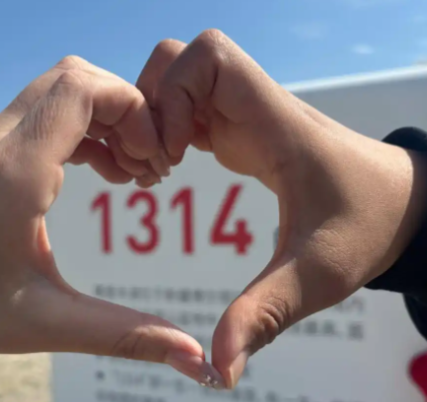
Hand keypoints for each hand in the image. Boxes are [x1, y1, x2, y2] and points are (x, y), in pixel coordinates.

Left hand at [0, 57, 224, 386]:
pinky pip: (45, 113)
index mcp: (15, 173)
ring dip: (105, 118)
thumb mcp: (52, 322)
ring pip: (59, 90)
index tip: (151, 157)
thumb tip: (193, 358)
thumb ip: (128, 335)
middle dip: (124, 110)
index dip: (131, 109)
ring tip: (128, 169)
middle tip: (146, 161)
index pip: (80, 90)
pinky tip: (102, 169)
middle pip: (74, 78)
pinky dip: (84, 128)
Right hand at [138, 30, 426, 387]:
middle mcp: (253, 108)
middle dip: (150, 106)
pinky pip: (183, 109)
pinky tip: (169, 172)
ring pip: (173, 81)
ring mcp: (242, 116)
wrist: (398, 204)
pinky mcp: (236, 131)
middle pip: (176, 61)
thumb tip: (218, 367)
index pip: (210, 56)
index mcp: (273, 121)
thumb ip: (263, 315)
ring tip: (158, 172)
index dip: (175, 93)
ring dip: (152, 120)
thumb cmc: (365, 226)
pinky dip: (163, 131)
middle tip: (157, 165)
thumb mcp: (315, 275)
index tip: (176, 152)